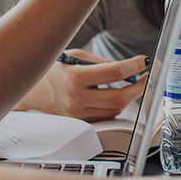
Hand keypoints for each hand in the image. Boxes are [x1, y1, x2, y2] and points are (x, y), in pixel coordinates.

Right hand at [21, 50, 148, 121]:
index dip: (135, 66)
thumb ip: (102, 63)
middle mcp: (77, 98)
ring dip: (128, 96)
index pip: (115, 72)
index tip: (145, 61)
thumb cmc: (55, 70)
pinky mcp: (80, 122)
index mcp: (75, 77)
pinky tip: (116, 94)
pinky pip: (107, 115)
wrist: (33, 91)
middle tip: (147, 76)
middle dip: (139, 86)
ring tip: (132, 83)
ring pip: (116, 108)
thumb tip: (128, 68)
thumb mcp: (76, 57)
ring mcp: (78, 113)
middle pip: (120, 96)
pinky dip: (116, 105)